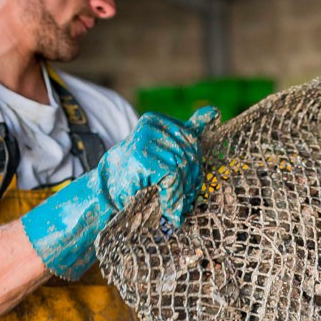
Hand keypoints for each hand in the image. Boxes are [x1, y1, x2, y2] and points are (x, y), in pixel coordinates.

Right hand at [22, 106, 218, 278]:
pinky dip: (174, 197)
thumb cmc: (136, 173)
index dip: (195, 166)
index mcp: (156, 120)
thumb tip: (215, 111)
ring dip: (183, 192)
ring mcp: (144, 139)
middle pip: (189, 154)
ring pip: (182, 167)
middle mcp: (150, 125)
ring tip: (176, 207)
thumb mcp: (164, 150)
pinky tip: (169, 209)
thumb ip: (188, 131)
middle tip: (187, 201)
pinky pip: (172, 177)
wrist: (106, 191)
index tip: (191, 186)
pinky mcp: (142, 157)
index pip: (191, 141)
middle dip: (191, 181)